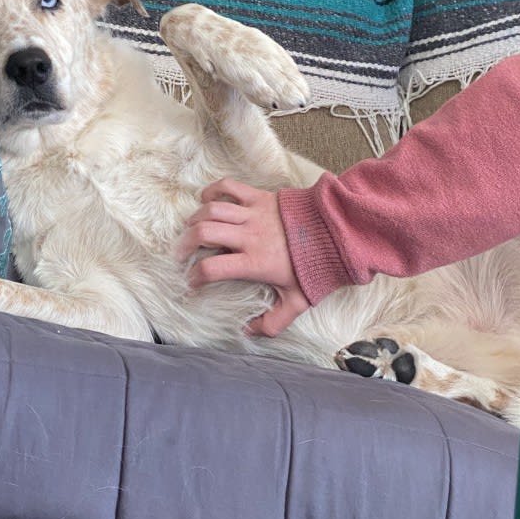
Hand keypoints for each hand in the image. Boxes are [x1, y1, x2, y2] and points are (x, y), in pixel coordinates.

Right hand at [179, 178, 309, 336]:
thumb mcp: (297, 302)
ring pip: (211, 210)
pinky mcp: (260, 196)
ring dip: (195, 219)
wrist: (337, 233)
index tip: (192, 282)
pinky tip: (206, 200)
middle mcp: (250, 236)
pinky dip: (212, 191)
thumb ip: (274, 322)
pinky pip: (228, 187)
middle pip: (204, 233)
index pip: (212, 268)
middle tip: (182, 254)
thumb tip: (248, 331)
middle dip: (185, 244)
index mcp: (256, 262)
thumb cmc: (315, 268)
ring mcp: (254, 213)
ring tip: (191, 230)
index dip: (195, 276)